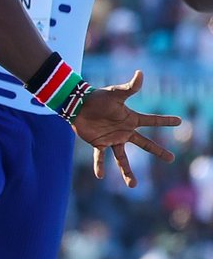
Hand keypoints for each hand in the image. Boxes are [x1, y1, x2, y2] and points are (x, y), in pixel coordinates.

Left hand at [73, 70, 179, 187]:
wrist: (78, 104)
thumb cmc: (97, 97)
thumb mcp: (115, 93)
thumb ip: (129, 88)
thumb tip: (140, 73)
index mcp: (130, 119)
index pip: (152, 121)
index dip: (165, 120)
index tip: (180, 121)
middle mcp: (124, 131)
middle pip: (144, 143)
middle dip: (158, 150)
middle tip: (171, 158)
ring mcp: (112, 139)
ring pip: (122, 158)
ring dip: (127, 171)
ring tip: (132, 185)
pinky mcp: (99, 143)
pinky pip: (100, 157)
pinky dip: (99, 166)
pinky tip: (99, 176)